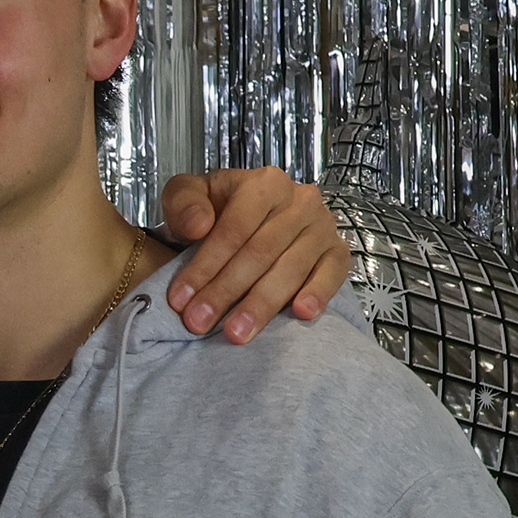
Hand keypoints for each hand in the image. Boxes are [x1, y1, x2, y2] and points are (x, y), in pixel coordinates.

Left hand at [151, 167, 354, 344]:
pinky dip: (318, 293)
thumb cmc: (215, 211)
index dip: (205, 266)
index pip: (234, 228)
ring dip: (262, 304)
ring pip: (291, 268)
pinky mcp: (337, 252)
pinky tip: (301, 313)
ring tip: (236, 333)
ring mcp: (322, 226)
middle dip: (226, 291)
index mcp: (263, 184)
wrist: (245, 219)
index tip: (180, 300)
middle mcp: (299, 201)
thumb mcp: (187, 196)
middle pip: (260, 252)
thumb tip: (199, 225)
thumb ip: (183, 203)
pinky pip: (333, 273)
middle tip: (199, 323)